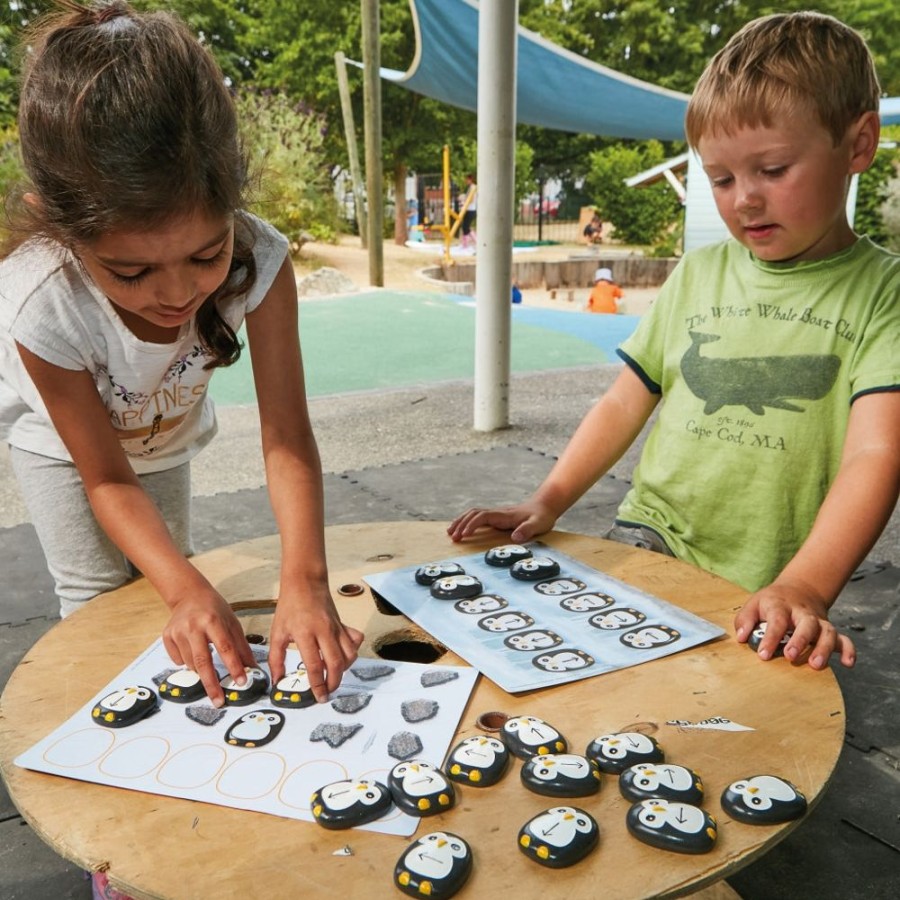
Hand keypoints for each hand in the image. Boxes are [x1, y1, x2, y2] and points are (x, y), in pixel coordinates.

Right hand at [162, 590, 256, 706]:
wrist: (189, 594)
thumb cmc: (214, 609)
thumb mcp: (232, 622)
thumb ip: (241, 646)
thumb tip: (251, 667)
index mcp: (212, 620)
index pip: (225, 647)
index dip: (233, 666)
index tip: (241, 681)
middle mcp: (193, 626)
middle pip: (202, 661)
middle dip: (211, 684)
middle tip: (219, 701)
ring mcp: (177, 631)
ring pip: (190, 663)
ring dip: (201, 670)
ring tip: (207, 660)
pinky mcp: (166, 636)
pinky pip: (177, 660)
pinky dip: (186, 662)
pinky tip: (192, 649)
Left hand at [267, 585, 363, 702]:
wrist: (305, 582)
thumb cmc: (289, 606)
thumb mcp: (277, 632)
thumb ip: (276, 659)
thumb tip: (276, 681)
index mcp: (305, 633)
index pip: (314, 665)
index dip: (317, 685)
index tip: (317, 697)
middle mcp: (324, 631)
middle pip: (336, 664)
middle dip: (333, 683)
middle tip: (326, 692)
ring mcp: (336, 627)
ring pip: (350, 654)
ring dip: (343, 670)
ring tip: (331, 675)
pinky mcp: (343, 624)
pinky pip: (355, 641)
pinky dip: (352, 652)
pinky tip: (341, 656)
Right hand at [447, 499, 557, 543]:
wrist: (544, 506)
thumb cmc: (541, 516)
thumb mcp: (538, 524)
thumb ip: (527, 530)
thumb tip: (514, 537)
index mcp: (504, 515)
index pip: (482, 516)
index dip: (472, 525)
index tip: (464, 535)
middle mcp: (497, 513)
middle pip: (473, 513)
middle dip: (461, 524)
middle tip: (452, 537)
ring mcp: (496, 514)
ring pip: (473, 514)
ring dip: (461, 522)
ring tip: (450, 533)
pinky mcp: (496, 517)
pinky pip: (477, 518)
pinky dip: (466, 522)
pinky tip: (461, 530)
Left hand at [733, 580, 855, 669]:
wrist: (797, 590)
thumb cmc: (772, 603)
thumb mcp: (754, 605)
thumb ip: (745, 620)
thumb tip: (742, 637)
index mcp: (780, 606)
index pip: (777, 620)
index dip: (770, 638)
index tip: (764, 655)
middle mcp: (802, 613)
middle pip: (806, 624)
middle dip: (800, 640)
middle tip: (790, 656)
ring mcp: (818, 621)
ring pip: (827, 631)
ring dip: (824, 648)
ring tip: (816, 665)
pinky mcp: (829, 630)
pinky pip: (844, 639)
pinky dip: (848, 650)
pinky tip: (848, 663)